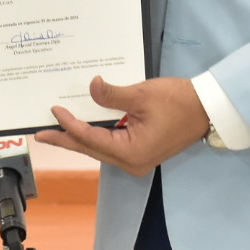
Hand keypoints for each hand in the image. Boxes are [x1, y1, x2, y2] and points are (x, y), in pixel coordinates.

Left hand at [33, 76, 208, 176]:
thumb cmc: (178, 101)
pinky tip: (82, 128)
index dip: (70, 125)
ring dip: (79, 139)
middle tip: (41, 135)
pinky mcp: (141, 151)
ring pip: (100, 148)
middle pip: (92, 149)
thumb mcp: (143, 95)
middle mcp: (132, 162)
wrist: (207, 109)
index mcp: (132, 152)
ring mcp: (137, 159)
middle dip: (66, 140)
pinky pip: (111, 145)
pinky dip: (95, 136)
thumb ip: (113, 95)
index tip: (54, 111)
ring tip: (56, 131)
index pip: (92, 138)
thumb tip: (91, 87)